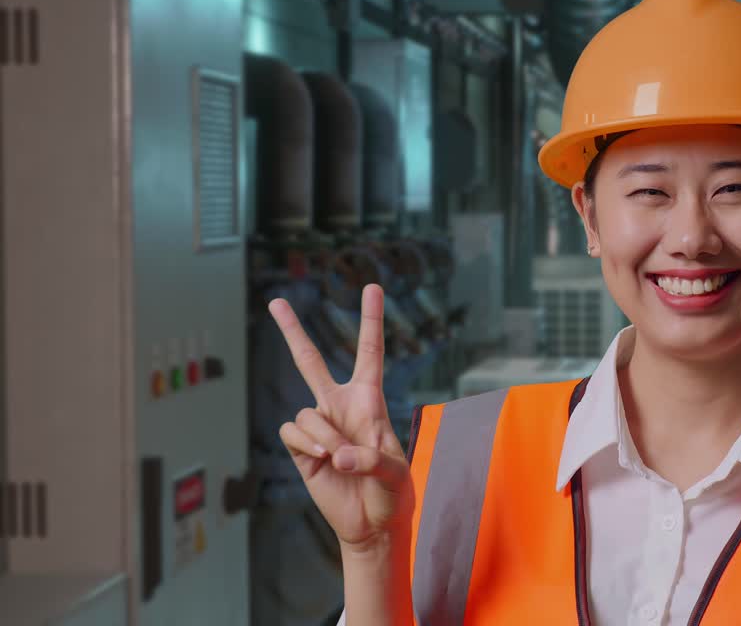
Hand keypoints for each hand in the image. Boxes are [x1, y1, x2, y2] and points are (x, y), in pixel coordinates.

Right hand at [270, 284, 414, 551]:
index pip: (370, 352)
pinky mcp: (301, 448)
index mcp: (370, 400)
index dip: (371, 320)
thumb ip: (372, 459)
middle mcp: (339, 406)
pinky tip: (323, 460)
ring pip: (306, 414)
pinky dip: (308, 446)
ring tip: (340, 458)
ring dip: (323, 436)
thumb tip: (336, 453)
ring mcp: (318, 426)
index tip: (373, 287)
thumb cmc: (392, 492)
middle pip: (310, 361)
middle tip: (275, 300)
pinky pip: (292, 433)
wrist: (371, 522)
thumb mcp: (397, 473)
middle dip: (292, 331)